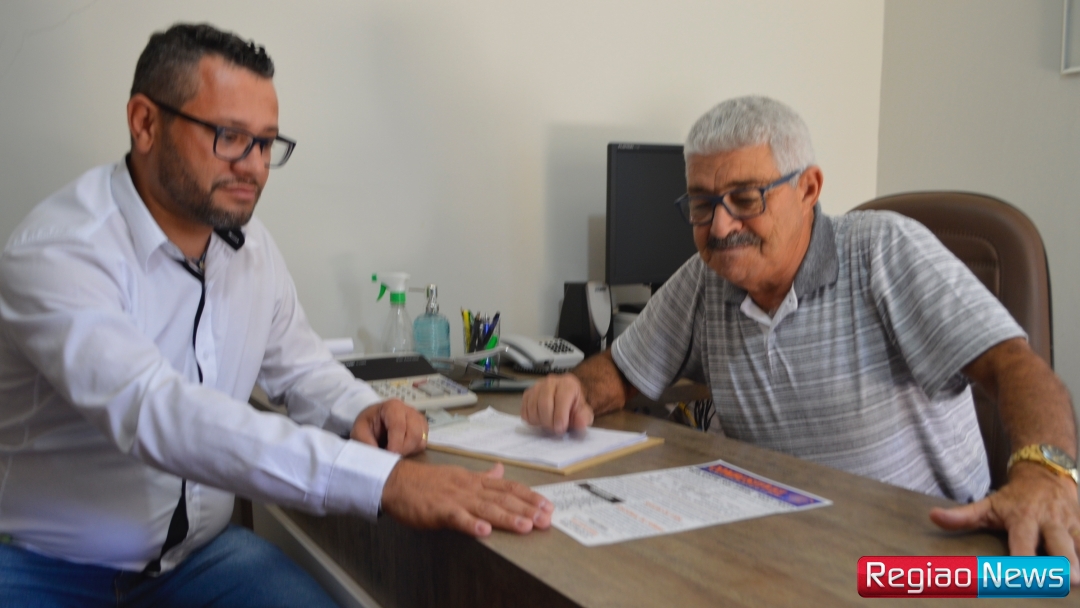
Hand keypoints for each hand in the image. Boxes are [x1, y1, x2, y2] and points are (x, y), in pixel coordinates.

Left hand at [350, 399, 427, 454]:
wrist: (374, 421)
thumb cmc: (368, 424)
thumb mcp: (359, 431)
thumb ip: (365, 442)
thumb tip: (378, 458)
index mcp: (393, 406)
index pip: (399, 426)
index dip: (395, 445)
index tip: (388, 456)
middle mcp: (409, 410)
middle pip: (414, 434)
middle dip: (403, 450)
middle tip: (391, 458)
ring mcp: (418, 419)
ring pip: (421, 440)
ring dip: (408, 451)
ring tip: (395, 453)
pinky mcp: (423, 428)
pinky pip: (423, 444)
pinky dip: (413, 450)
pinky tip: (401, 450)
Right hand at [379, 460, 553, 536]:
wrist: (396, 482)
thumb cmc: (426, 481)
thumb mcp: (459, 474)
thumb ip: (481, 476)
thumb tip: (500, 470)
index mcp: (475, 480)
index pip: (508, 487)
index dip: (529, 496)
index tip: (547, 505)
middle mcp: (469, 488)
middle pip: (502, 498)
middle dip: (526, 509)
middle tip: (546, 519)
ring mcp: (455, 498)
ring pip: (486, 507)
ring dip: (507, 517)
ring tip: (526, 526)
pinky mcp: (439, 510)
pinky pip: (457, 518)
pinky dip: (471, 524)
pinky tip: (485, 531)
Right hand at [520, 373, 593, 433]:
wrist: (566, 400)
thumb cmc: (573, 406)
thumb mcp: (584, 413)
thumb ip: (584, 417)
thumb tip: (581, 422)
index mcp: (567, 384)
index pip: (561, 399)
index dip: (560, 417)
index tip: (561, 428)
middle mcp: (551, 382)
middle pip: (544, 404)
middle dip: (549, 421)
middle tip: (554, 429)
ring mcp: (537, 387)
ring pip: (532, 408)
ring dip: (540, 421)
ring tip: (549, 424)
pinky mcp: (527, 394)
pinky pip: (524, 410)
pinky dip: (531, 420)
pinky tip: (540, 420)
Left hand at [930, 464, 1079, 581]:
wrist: (1045, 474)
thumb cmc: (1014, 498)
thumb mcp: (988, 505)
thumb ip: (963, 516)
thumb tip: (934, 517)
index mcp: (1024, 518)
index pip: (1022, 542)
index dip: (1022, 558)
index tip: (1020, 573)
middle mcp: (1050, 522)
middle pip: (1059, 544)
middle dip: (1064, 562)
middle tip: (1068, 580)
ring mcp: (1071, 524)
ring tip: (1079, 580)